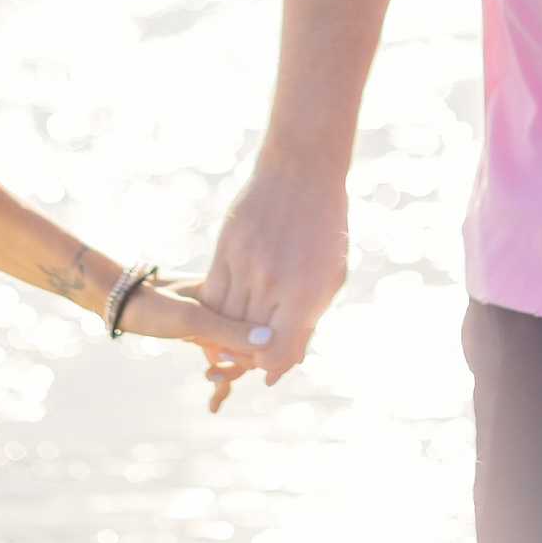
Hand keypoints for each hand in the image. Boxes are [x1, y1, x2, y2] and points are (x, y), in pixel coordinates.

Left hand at [115, 275, 272, 413]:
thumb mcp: (190, 318)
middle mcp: (232, 307)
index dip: (265, 352)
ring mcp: (219, 321)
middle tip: (212, 376)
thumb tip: (270, 341)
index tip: (247, 370)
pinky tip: (213, 407)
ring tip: (211, 391)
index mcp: (236, 294)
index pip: (266, 328)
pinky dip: (220, 382)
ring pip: (239, 355)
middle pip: (256, 344)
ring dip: (230, 375)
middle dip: (244, 366)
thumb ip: (229, 330)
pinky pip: (222, 360)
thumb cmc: (152, 304)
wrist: (119, 298)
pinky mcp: (204, 334)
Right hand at [199, 163, 350, 398]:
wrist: (301, 171)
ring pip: (222, 320)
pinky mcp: (225, 249)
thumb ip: (305, 325)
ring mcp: (245, 264)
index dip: (268, 365)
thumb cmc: (325, 228)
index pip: (272, 355)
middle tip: (253, 342)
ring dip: (228, 331)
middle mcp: (271, 282)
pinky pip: (211, 294)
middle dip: (247, 352)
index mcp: (304, 294)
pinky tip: (229, 304)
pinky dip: (216, 309)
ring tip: (242, 322)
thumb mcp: (330, 278)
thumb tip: (274, 370)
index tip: (270, 356)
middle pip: (244, 342)